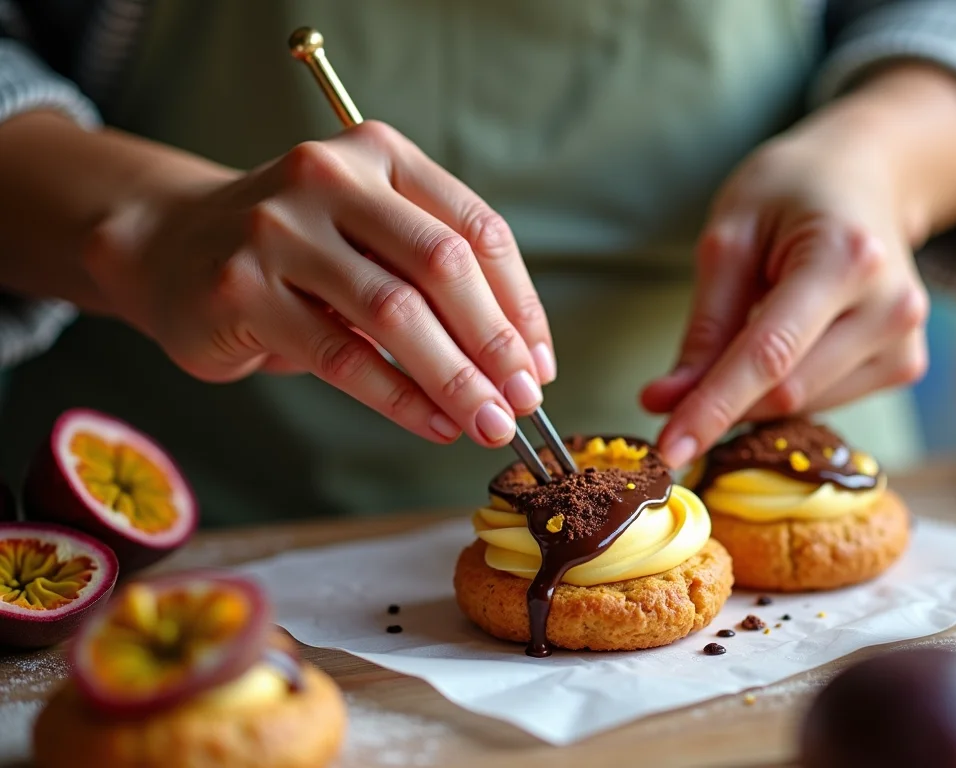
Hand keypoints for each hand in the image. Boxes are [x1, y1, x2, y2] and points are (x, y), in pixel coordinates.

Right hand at [87, 120, 555, 447]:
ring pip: (394, 312)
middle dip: (494, 342)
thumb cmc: (296, 253)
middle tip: (522, 400)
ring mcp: (278, 229)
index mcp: (379, 153)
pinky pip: (341, 355)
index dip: (520, 304)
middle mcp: (329, 176)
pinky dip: (398, 397)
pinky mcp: (241, 289)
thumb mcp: (370, 238)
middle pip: (442, 266)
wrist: (169, 246)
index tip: (538, 362)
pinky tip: (433, 423)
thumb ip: (434, 279)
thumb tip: (519, 361)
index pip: (477, 230)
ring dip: (454, 378)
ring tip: (487, 422)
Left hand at [640, 130, 930, 467]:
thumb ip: (704, 325)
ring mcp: (906, 340)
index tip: (666, 451)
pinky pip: (826, 401)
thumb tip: (666, 403)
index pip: (769, 356)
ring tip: (750, 327)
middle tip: (670, 393)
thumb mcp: (730, 237)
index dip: (712, 409)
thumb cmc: (790, 193)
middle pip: (788, 390)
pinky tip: (788, 341)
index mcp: (846, 257)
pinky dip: (787, 388)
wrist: (866, 176)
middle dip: (722, 403)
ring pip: (805, 404)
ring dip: (756, 394)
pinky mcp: (906, 364)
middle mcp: (891, 304)